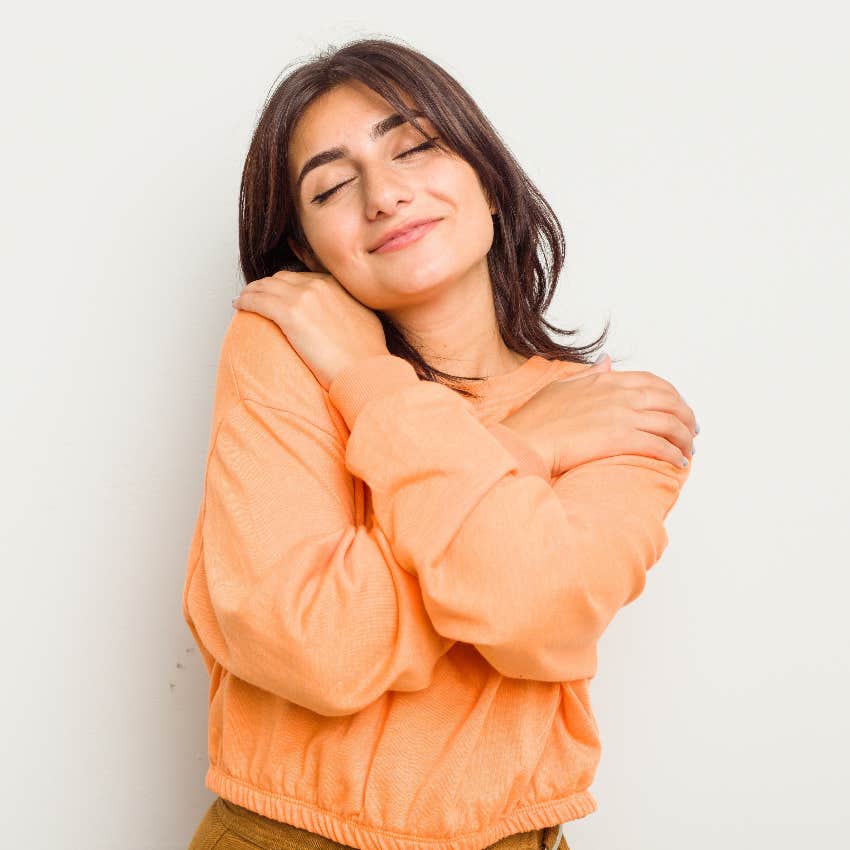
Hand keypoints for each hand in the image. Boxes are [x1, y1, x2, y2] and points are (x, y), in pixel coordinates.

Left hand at [232, 270, 388, 389]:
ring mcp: (303, 298)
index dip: (287, 285)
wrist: (366, 371)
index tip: (279, 293)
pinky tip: (239, 305)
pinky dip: (245, 300)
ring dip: (252, 291)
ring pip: (266, 286)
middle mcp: (319, 285)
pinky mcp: (289, 315)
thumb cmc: (368, 355)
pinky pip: (257, 300)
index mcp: (336, 285)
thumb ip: (348, 308)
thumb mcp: (365, 319)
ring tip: (244, 299)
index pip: (302, 277)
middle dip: (268, 286)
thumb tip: (342, 316)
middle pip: (281, 278)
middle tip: (257, 297)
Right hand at [501, 354, 697, 476]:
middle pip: (669, 401)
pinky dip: (672, 453)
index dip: (672, 395)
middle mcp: (619, 395)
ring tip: (688, 451)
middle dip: (686, 416)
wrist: (526, 440)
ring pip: (669, 423)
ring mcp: (621, 415)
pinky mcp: (621, 438)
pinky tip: (677, 462)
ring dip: (684, 438)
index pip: (653, 382)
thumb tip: (606, 362)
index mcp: (606, 381)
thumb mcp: (562, 386)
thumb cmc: (536, 418)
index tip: (678, 407)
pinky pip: (658, 445)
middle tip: (692, 431)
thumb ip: (589, 374)